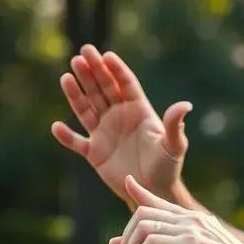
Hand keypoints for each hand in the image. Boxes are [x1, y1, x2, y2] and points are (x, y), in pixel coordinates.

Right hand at [51, 44, 192, 206]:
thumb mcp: (174, 145)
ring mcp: (105, 134)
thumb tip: (186, 105)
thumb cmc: (168, 166)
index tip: (106, 55)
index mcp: (139, 112)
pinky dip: (66, 136)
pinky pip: (77, 142)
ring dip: (76, 93)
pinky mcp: (95, 153)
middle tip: (82, 52)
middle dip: (93, 71)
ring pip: (87, 108)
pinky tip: (57, 127)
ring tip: (67, 76)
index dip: (116, 70)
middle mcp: (120, 118)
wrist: (155, 190)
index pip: (125, 85)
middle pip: (103, 90)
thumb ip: (174, 124)